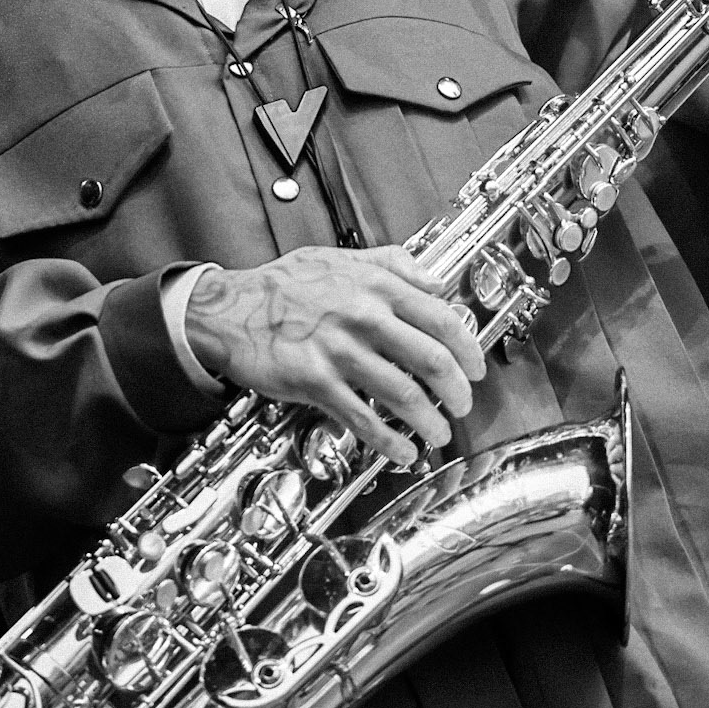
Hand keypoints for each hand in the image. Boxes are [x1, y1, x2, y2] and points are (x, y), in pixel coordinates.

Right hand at [184, 245, 486, 467]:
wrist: (232, 309)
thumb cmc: (284, 285)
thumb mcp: (342, 256)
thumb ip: (392, 264)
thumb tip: (435, 279)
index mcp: (376, 285)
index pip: (442, 317)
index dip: (468, 349)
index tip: (476, 366)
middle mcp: (363, 316)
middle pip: (432, 359)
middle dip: (457, 391)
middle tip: (462, 405)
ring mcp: (340, 351)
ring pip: (403, 393)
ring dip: (429, 421)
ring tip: (438, 433)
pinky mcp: (316, 382)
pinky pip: (363, 419)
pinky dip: (389, 441)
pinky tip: (402, 451)